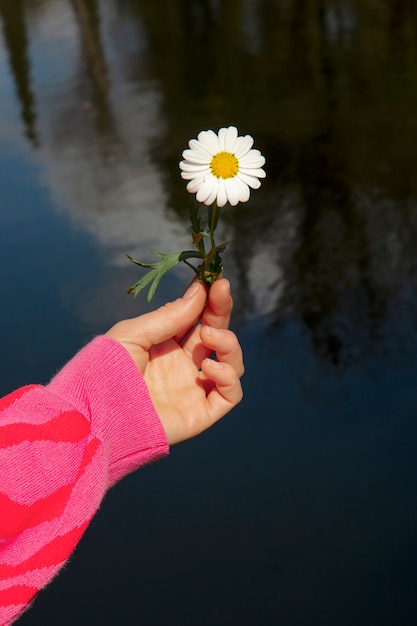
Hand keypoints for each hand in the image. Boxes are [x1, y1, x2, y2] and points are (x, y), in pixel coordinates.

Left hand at [106, 278, 243, 444]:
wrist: (96, 416)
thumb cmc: (105, 370)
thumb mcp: (135, 334)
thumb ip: (170, 316)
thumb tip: (201, 290)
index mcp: (165, 346)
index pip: (197, 319)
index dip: (208, 300)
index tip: (215, 280)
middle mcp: (183, 366)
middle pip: (216, 335)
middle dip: (221, 311)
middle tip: (222, 292)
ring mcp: (193, 390)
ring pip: (231, 362)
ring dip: (229, 343)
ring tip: (209, 336)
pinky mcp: (201, 413)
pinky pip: (230, 394)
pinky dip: (228, 376)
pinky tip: (208, 366)